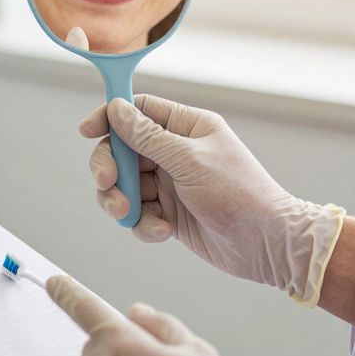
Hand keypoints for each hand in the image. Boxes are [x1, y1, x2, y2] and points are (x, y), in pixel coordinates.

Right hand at [81, 95, 344, 305]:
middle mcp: (176, 153)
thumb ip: (148, 137)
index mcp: (187, 128)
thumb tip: (116, 110)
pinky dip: (143, 224)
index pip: (138, 111)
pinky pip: (139, 214)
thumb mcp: (189, 160)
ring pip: (126, 185)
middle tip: (107, 185)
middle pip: (123, 151)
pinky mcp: (170, 214)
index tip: (86, 131)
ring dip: (121, 200)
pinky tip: (162, 233)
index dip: (110, 117)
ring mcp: (172, 184)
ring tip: (130, 215)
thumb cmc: (239, 194)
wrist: (268, 245)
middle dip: (110, 168)